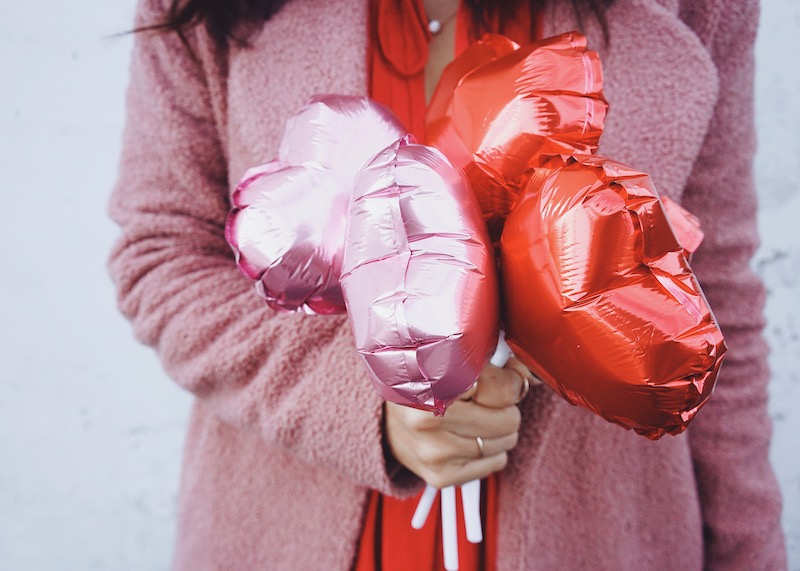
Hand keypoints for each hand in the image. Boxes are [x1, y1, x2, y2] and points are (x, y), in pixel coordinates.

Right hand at [384, 358, 530, 488]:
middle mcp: (428, 419)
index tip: (505, 374)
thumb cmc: (425, 386)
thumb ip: (493, 362)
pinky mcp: (441, 476)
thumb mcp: (451, 362)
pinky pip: (496, 463)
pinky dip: (492, 450)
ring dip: (500, 429)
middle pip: (507, 418)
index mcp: (431, 381)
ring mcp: (434, 452)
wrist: (386, 422)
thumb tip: (536, 373)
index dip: (511, 380)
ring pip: (506, 442)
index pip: (500, 387)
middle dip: (505, 406)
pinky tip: (471, 437)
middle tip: (488, 399)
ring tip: (479, 417)